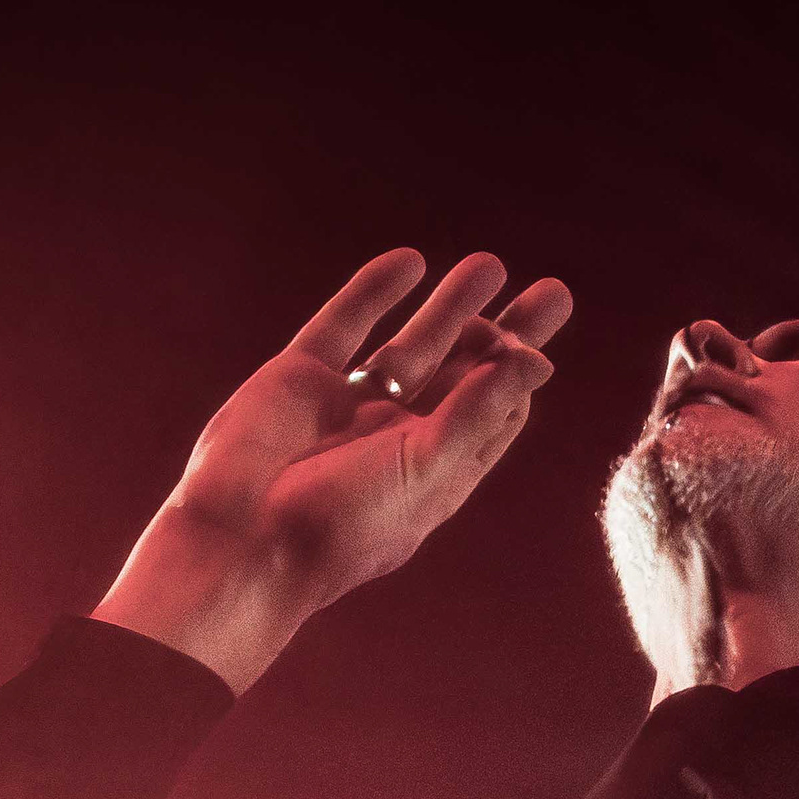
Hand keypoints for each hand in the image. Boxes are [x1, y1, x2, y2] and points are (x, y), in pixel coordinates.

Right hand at [95, 249, 572, 691]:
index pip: (495, 416)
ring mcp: (349, 405)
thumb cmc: (344, 522)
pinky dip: (374, 292)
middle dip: (508, 333)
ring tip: (491, 264)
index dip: (518, 378)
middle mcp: (396, 436)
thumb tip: (536, 359)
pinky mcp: (301, 378)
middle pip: (466, 374)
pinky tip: (409, 262)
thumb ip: (477, 410)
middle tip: (555, 292)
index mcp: (434, 470)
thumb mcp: (425, 468)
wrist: (244, 536)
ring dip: (452, 306)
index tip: (532, 346)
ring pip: (411, 344)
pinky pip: (345, 325)